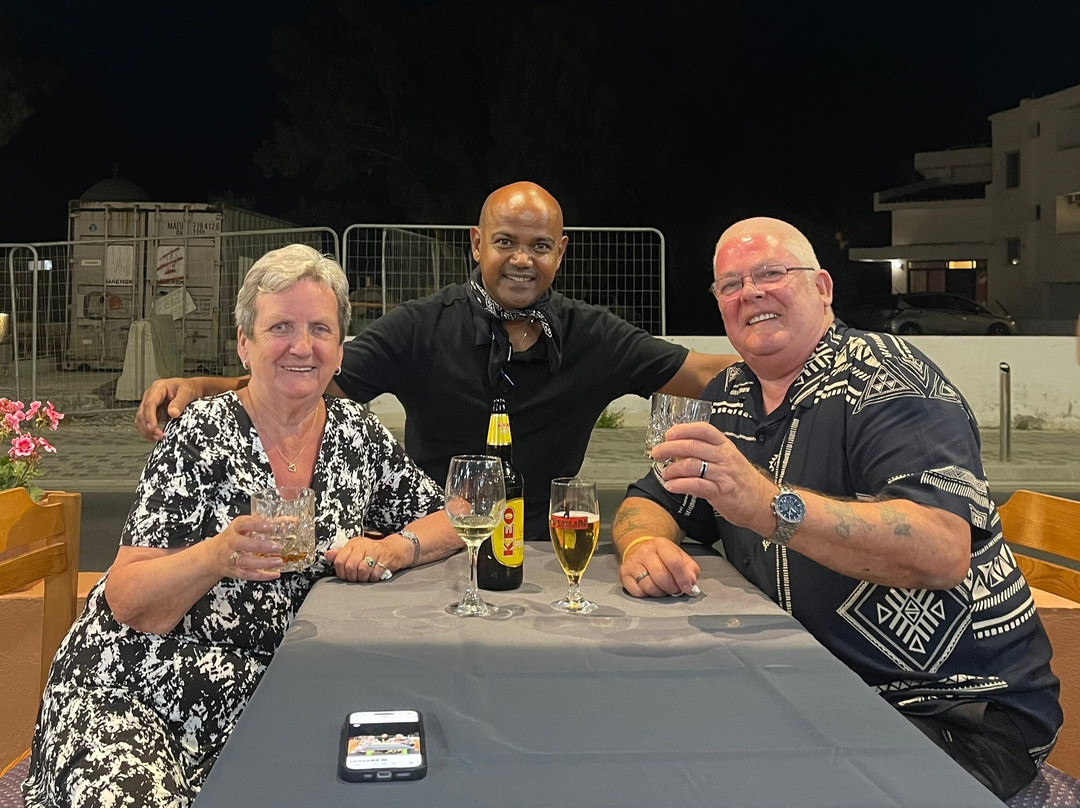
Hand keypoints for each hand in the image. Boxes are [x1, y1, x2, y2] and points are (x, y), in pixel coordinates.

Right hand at [134, 377, 201, 440]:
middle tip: (158, 436)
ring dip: (146, 430)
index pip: (149, 403)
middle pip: (142, 412)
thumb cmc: (189, 387)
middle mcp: (152, 395)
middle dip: (147, 426)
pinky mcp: (154, 412)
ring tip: (157, 437)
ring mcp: (152, 404)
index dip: (149, 417)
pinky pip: (146, 422)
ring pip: (141, 419)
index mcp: (158, 388)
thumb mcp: (187, 392)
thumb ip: (180, 402)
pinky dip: (149, 430)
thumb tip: (172, 413)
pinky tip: (155, 436)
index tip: (153, 428)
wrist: (193, 388)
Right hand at [221, 515, 283, 580]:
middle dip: (261, 546)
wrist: (213, 555)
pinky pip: (248, 575)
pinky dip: (262, 575)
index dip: (256, 524)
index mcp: (234, 529)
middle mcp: (231, 543)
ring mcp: (231, 558)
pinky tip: (274, 574)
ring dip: (263, 563)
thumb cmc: (232, 539)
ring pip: (245, 561)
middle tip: (277, 547)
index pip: (243, 524)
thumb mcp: (240, 527)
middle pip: (242, 544)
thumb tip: (277, 519)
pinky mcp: (234, 571)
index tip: (270, 526)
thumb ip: (256, 523)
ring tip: (279, 561)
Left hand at [326, 535, 406, 582]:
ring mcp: (375, 552)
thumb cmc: (373, 551)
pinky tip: (373, 576)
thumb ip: (340, 553)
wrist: (394, 549)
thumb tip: (327, 555)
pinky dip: (373, 578)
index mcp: (353, 543)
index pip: (339, 560)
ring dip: (362, 578)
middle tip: (355, 579)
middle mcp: (363, 546)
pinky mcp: (385, 559)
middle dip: (352, 577)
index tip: (344, 576)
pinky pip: (374, 574)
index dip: (340, 572)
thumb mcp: (355, 549)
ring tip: (364, 578)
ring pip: (362, 570)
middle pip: (350, 566)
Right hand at [619, 536, 700, 596]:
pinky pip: (637, 592)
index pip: (673, 561)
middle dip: (671, 588)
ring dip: (660, 593)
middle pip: (660, 576)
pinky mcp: (624, 574)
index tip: (686, 587)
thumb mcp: (681, 558)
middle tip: (674, 590)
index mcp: (661, 544)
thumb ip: (691, 570)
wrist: (641, 552)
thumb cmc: (663, 558)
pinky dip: (647, 595)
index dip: (682, 578)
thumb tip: (691, 582)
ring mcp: (633, 563)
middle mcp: (645, 552)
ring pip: (649, 586)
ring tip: (663, 589)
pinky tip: (651, 588)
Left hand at [651, 421, 776, 535]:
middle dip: (670, 448)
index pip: (704, 430)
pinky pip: (696, 485)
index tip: (669, 433)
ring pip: (692, 465)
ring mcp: (724, 474)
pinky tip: (671, 486)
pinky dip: (680, 485)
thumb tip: (680, 449)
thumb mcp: (730, 460)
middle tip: (657, 453)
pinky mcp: (721, 492)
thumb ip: (709, 453)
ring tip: (664, 473)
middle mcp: (725, 457)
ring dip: (673, 469)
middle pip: (693, 446)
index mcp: (726, 446)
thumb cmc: (744, 482)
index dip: (684, 429)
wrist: (765, 503)